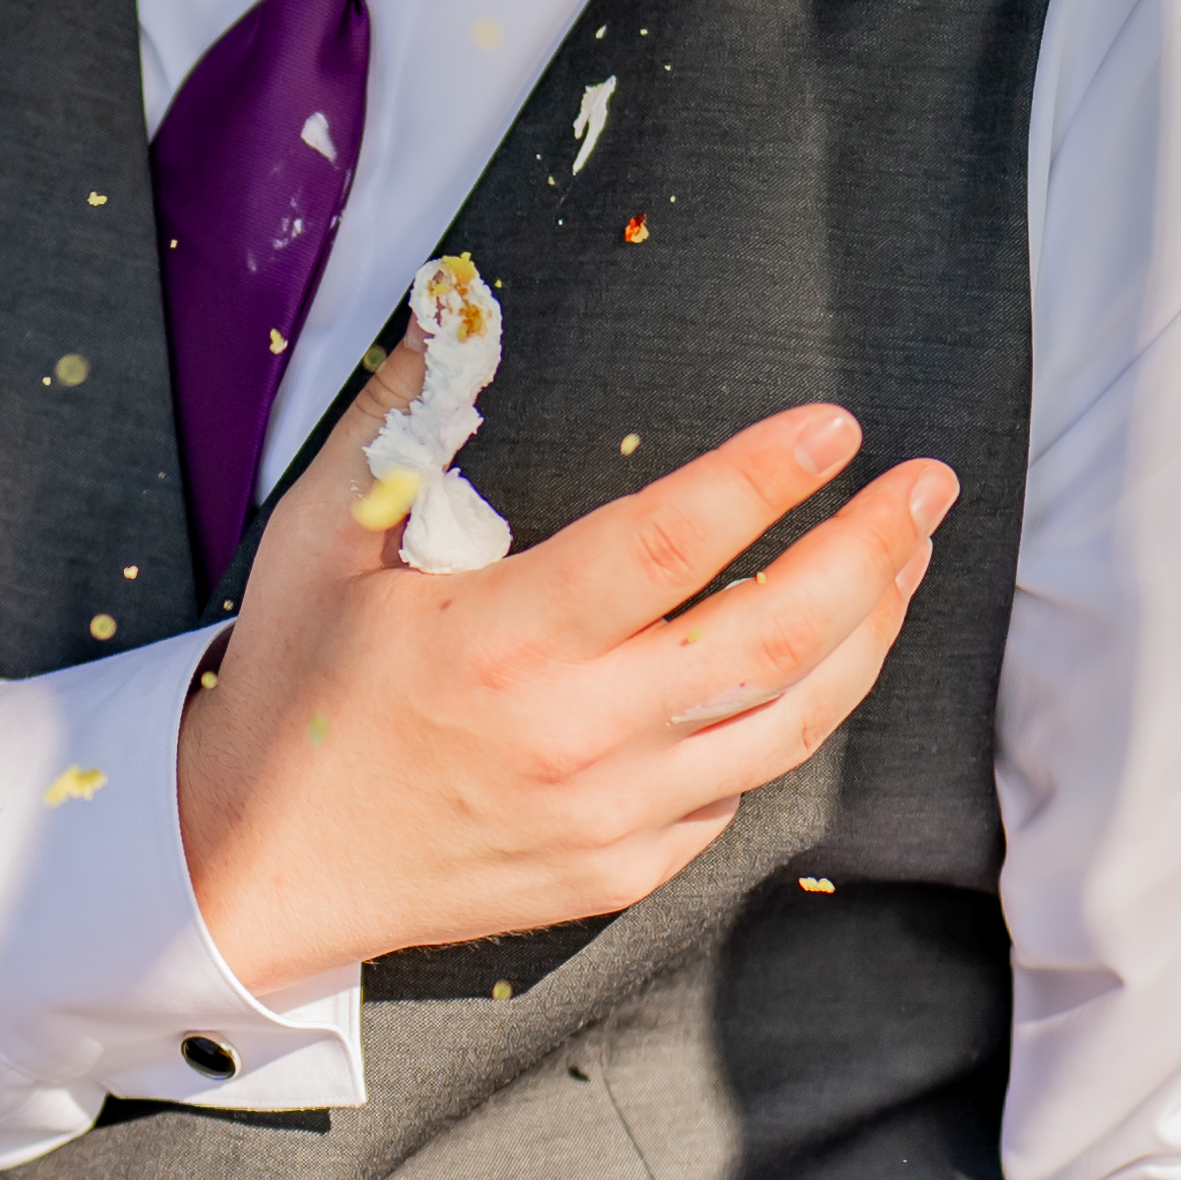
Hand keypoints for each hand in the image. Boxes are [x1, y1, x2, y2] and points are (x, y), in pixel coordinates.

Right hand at [173, 377, 951, 990]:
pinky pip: (739, 788)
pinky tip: (810, 664)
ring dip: (866, 633)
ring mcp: (610, 815)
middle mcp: (575, 734)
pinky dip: (789, 719)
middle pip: (775, 633)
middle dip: (871, 550)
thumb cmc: (292, 694)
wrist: (256, 870)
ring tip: (902, 564)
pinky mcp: (622, 871)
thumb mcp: (317, 541)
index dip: (769, 477)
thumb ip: (399, 421)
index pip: (676, 542)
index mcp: (505, 641)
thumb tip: (458, 309)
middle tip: (925, 488)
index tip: (834, 428)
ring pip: (790, 720)